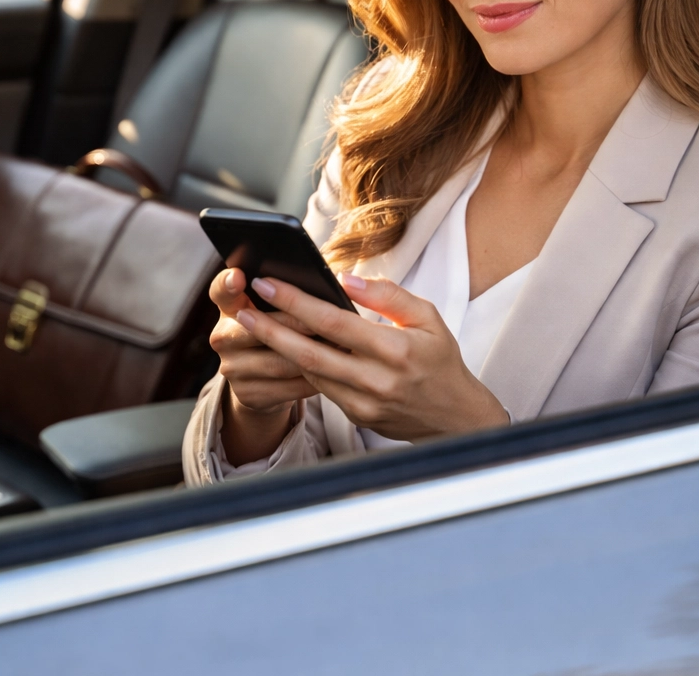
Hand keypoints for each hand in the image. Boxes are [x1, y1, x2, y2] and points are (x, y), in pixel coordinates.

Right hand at [208, 268, 316, 464]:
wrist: (263, 384)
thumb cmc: (280, 333)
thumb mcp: (275, 310)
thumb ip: (289, 296)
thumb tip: (333, 284)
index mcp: (229, 307)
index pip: (222, 290)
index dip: (228, 283)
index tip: (241, 277)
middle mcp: (223, 337)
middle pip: (258, 327)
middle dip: (296, 324)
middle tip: (327, 321)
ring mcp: (232, 368)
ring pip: (277, 361)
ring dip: (311, 356)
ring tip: (341, 348)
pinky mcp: (246, 394)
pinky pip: (286, 388)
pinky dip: (313, 380)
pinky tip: (333, 374)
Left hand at [236, 274, 508, 441]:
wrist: (455, 418)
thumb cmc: (440, 360)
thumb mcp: (427, 317)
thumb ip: (387, 295)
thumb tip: (345, 279)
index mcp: (396, 350)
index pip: (334, 322)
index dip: (296, 302)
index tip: (268, 284)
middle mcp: (377, 380)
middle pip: (310, 352)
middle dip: (270, 330)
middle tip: (243, 310)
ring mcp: (365, 403)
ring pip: (309, 373)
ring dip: (278, 349)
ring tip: (254, 324)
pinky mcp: (357, 417)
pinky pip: (320, 388)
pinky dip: (299, 367)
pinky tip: (282, 347)